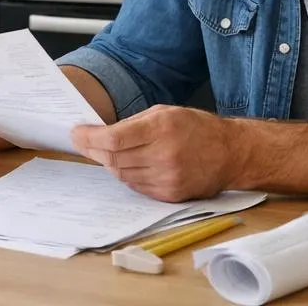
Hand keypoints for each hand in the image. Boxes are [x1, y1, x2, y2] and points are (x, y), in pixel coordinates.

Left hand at [71, 104, 240, 201]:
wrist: (231, 153)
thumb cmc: (196, 128)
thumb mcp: (165, 112)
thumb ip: (133, 123)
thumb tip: (102, 131)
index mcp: (161, 129)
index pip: (113, 139)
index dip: (89, 138)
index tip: (76, 133)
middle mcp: (163, 155)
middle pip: (114, 159)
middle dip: (93, 150)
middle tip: (82, 142)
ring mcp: (167, 178)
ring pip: (122, 175)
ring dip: (108, 164)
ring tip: (104, 153)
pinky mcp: (170, 194)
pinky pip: (136, 187)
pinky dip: (126, 176)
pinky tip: (126, 165)